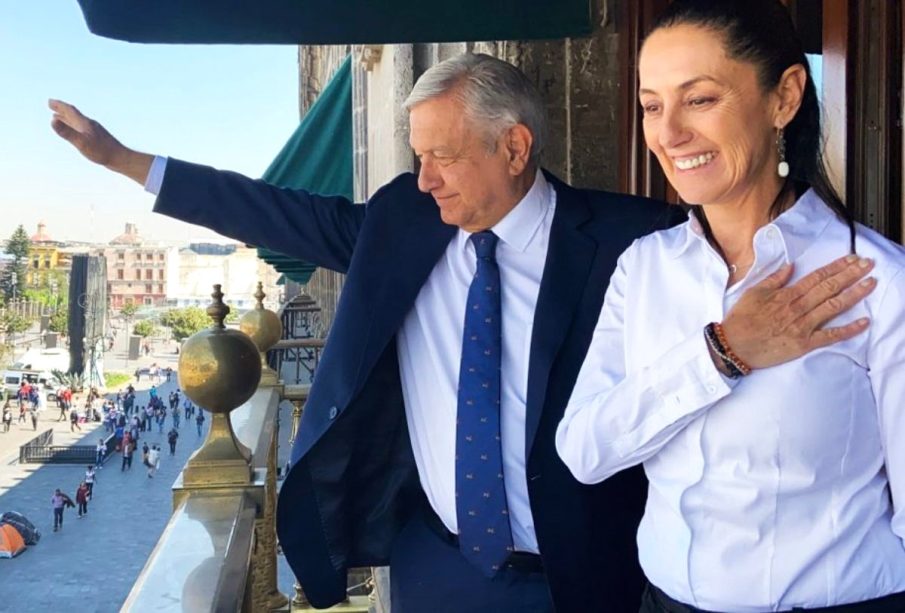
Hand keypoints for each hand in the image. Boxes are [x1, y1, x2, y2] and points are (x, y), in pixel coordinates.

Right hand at [48, 99, 153, 184]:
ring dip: (67, 119)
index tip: (49, 101)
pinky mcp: (98, 139)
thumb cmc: (102, 152)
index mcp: (85, 124)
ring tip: (58, 117)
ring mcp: (95, 132)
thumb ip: (67, 132)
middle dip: (61, 110)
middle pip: (74, 114)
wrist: (121, 159)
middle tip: (51, 105)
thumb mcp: (82, 143)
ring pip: (78, 122)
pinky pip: (83, 130)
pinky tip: (77, 132)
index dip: (59, 105)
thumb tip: (52, 120)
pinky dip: (76, 128)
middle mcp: (90, 125)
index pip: (70, 111)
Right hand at [721, 255, 875, 369]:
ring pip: (834, 307)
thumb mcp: (753, 293)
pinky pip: (830, 336)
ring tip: (870, 284)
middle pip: (830, 287)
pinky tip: (863, 322)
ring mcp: (803, 326)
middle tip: (868, 265)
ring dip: (854, 294)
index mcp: (786, 294)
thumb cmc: (741, 320)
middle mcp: (798, 308)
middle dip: (851, 274)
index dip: (836, 266)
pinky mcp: (804, 343)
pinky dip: (848, 329)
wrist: (733, 346)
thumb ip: (774, 279)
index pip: (817, 276)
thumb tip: (790, 266)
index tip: (852, 259)